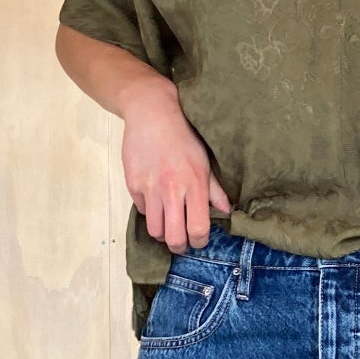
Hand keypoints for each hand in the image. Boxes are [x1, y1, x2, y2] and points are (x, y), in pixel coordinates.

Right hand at [120, 80, 232, 253]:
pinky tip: (156, 201)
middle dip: (179, 246)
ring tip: (168, 224)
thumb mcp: (204, 159)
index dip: (199, 242)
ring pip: (155, 229)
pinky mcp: (133, 184)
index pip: (198, 229)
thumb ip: (214, 189)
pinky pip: (142, 211)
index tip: (199, 240)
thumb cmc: (183, 134)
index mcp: (194, 184)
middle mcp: (171, 190)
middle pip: (173, 238)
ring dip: (163, 232)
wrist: (151, 112)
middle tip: (182, 242)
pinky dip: (150, 212)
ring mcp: (150, 188)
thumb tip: (226, 211)